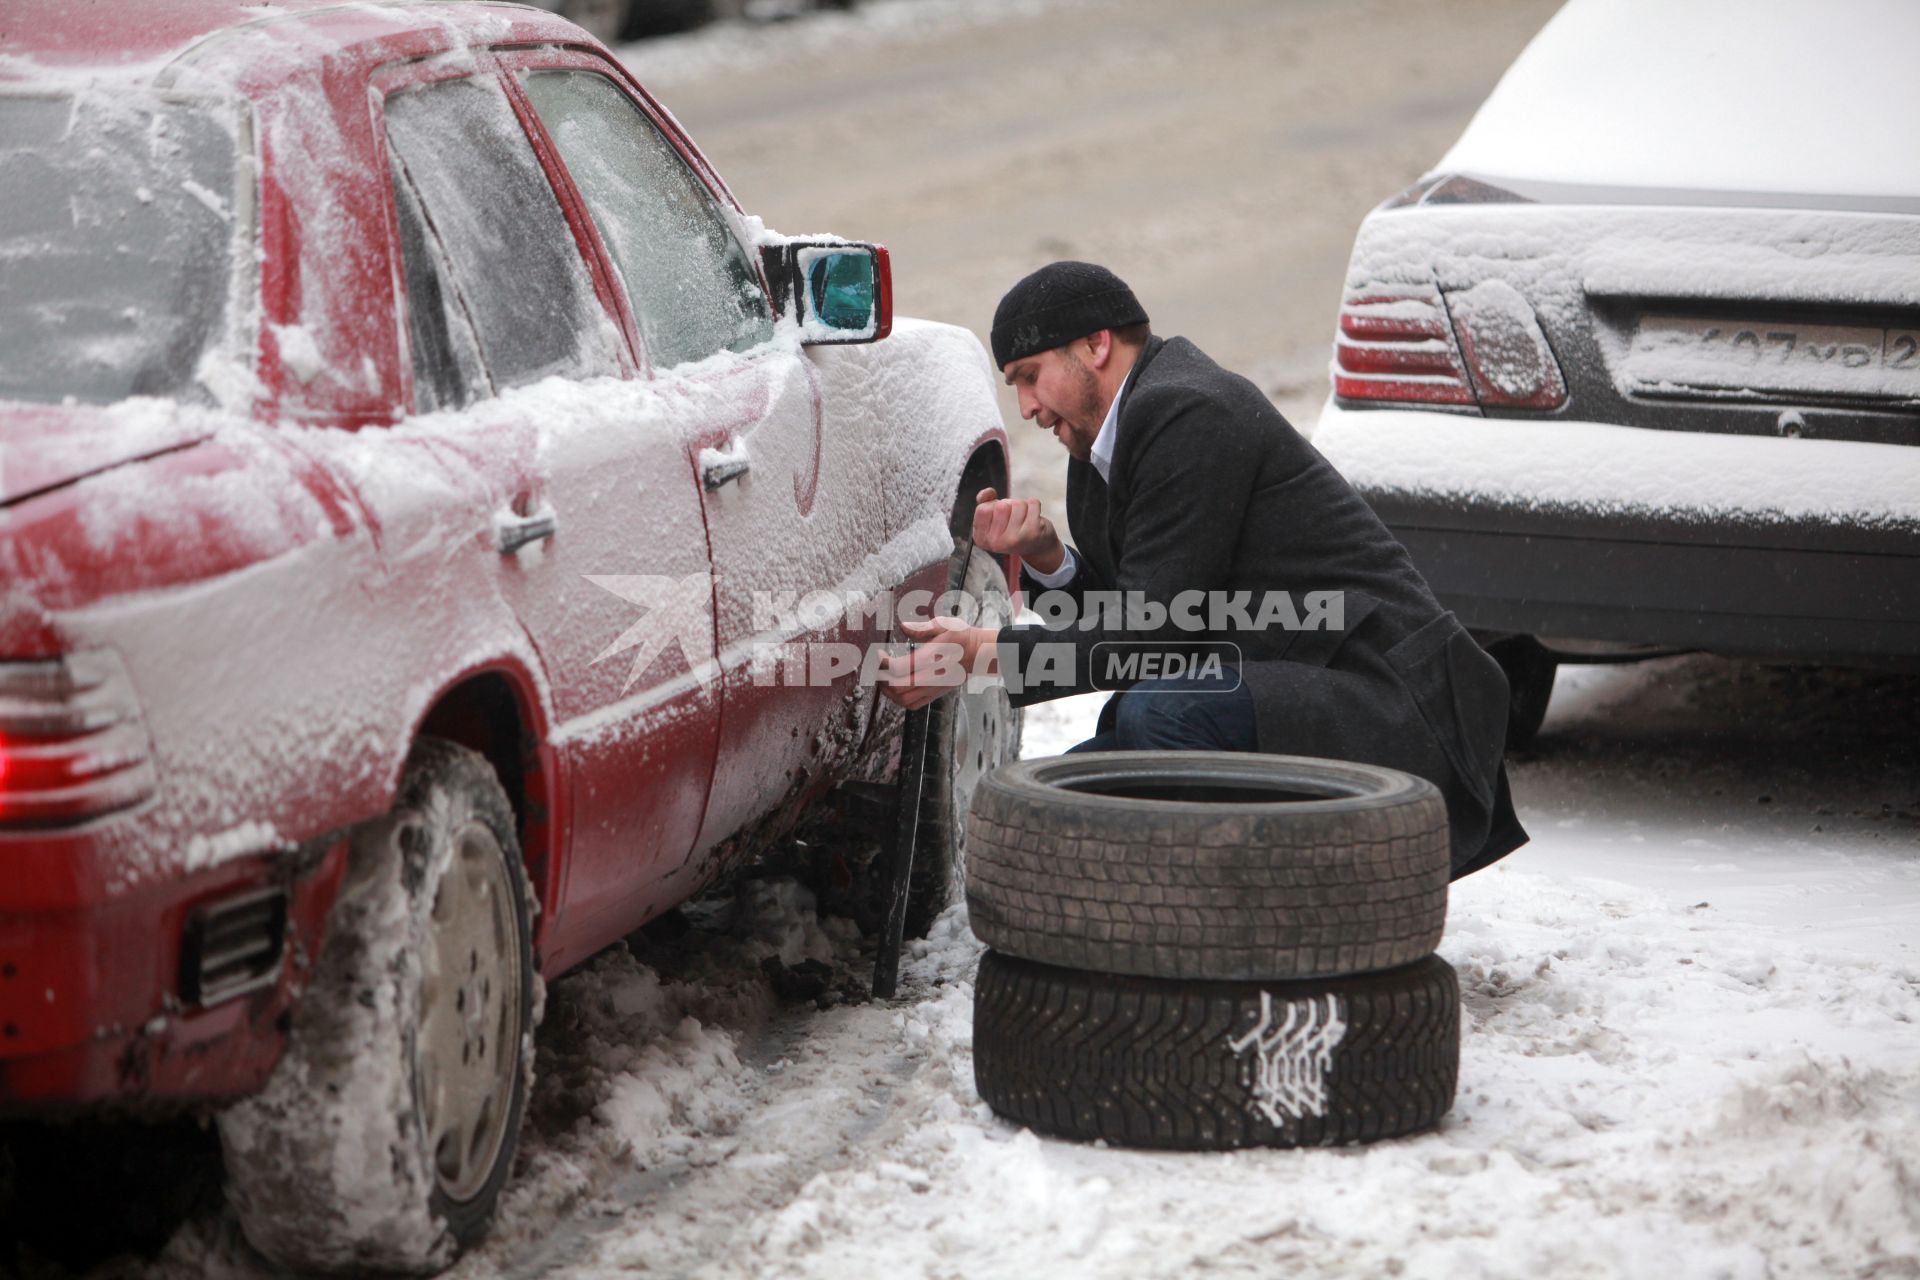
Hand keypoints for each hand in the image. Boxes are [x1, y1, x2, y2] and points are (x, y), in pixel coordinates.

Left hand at [877, 615, 998, 709]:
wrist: (979, 654)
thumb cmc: (961, 637)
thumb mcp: (944, 624)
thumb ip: (922, 627)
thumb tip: (903, 626)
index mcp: (932, 657)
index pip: (899, 668)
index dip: (883, 663)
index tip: (880, 653)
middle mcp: (932, 676)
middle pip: (897, 686)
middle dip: (881, 676)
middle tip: (878, 665)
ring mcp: (933, 687)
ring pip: (902, 699)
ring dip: (888, 690)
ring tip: (885, 676)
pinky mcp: (935, 694)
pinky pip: (912, 704)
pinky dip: (898, 699)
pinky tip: (896, 687)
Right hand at [971, 487, 1064, 575]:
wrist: (1035, 544)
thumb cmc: (1011, 528)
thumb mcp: (992, 517)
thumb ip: (984, 501)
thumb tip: (988, 491)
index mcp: (982, 539)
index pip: (982, 509)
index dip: (992, 506)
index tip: (999, 517)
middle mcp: (996, 543)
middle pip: (1001, 505)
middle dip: (1009, 505)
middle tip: (1013, 518)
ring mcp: (1015, 539)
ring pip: (1017, 503)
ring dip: (1022, 506)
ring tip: (1023, 519)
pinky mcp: (1033, 533)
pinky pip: (1032, 503)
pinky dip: (1034, 505)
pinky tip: (1034, 518)